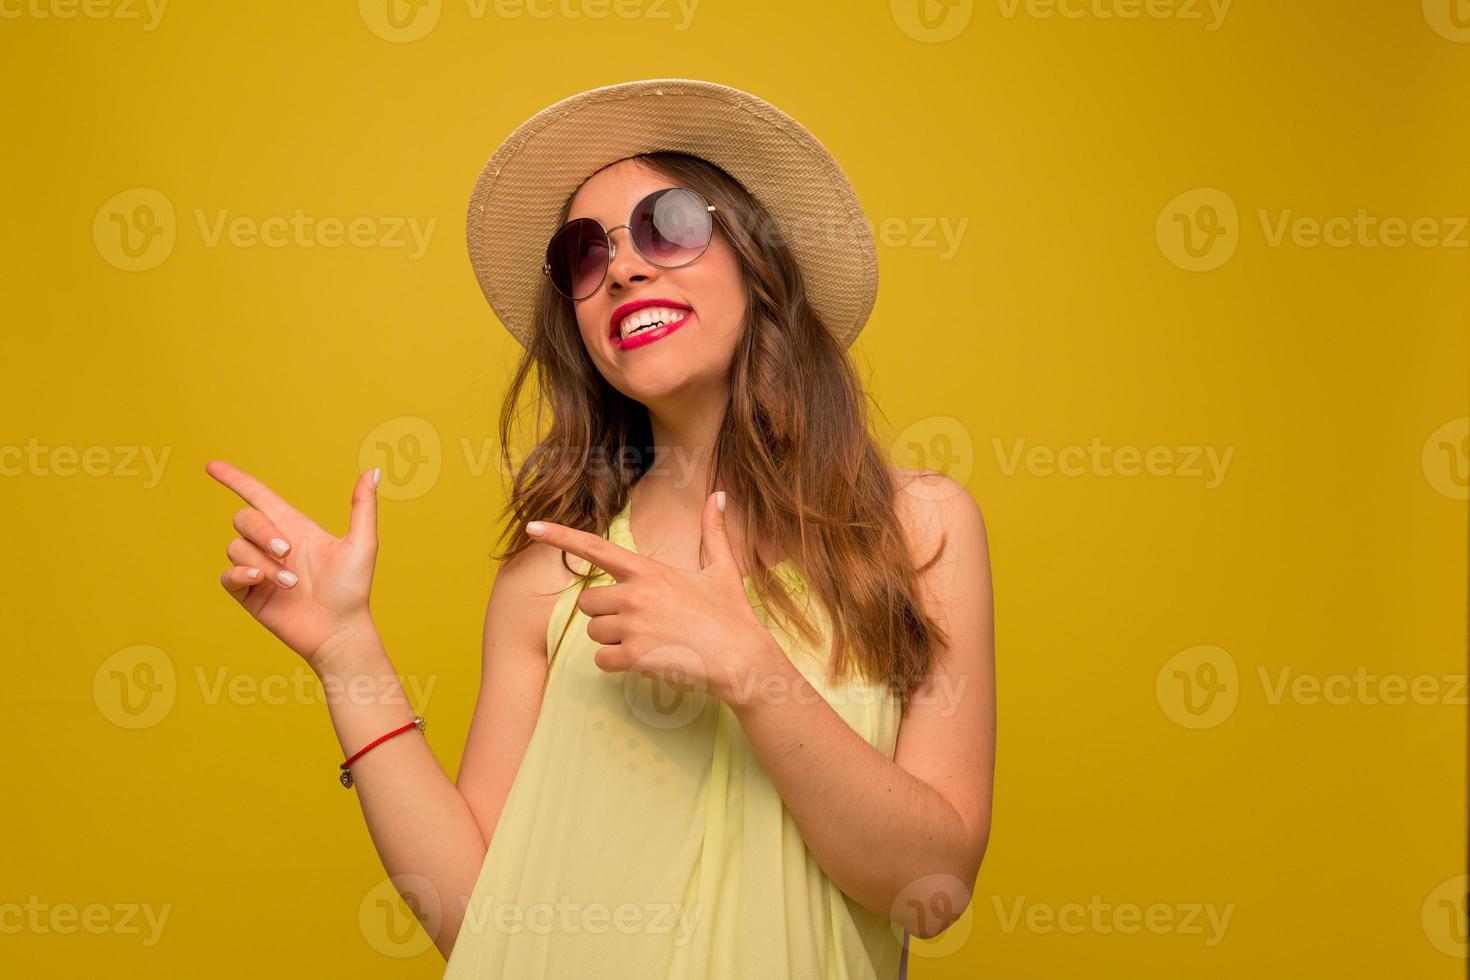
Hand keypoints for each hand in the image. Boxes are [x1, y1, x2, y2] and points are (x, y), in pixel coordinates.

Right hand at [206, 459, 380, 670]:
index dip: (235, 479)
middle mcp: (273, 544)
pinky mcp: (249, 594)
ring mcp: (258, 569)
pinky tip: (260, 582)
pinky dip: (240, 575)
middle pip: (244, 518)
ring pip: (236, 547)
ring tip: (291, 583)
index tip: (212, 466)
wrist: (339, 631)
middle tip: (288, 552)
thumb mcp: (362, 544)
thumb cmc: (353, 590)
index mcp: (294, 527)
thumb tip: (373, 471)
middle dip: (262, 532)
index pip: (258, 495)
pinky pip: (227, 575)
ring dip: (263, 563)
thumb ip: (363, 507)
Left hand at [526, 490, 774, 703]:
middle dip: (605, 613)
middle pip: (588, 601)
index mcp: (648, 570)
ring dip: (613, 640)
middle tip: (641, 621)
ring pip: (593, 632)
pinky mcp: (634, 656)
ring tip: (650, 641)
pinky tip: (646, 660)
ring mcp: (632, 626)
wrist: (742, 659)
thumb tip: (719, 495)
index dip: (560, 536)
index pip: (595, 548)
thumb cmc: (732, 615)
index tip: (532, 528)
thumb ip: (713, 531)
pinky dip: (616, 665)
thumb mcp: (723, 568)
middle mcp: (634, 594)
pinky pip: (601, 661)